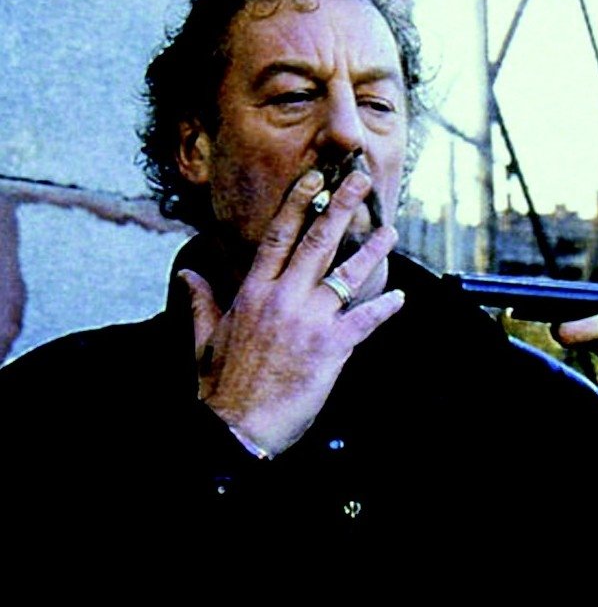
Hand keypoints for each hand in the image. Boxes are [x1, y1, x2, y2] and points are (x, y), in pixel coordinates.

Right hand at [179, 170, 404, 456]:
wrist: (236, 428)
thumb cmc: (220, 388)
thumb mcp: (204, 339)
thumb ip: (200, 302)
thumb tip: (188, 274)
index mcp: (252, 293)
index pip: (277, 237)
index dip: (297, 203)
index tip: (313, 178)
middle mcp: (281, 298)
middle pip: (315, 242)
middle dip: (340, 208)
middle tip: (360, 181)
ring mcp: (308, 321)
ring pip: (345, 275)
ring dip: (371, 251)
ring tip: (390, 230)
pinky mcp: (331, 347)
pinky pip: (364, 320)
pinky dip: (384, 308)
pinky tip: (400, 297)